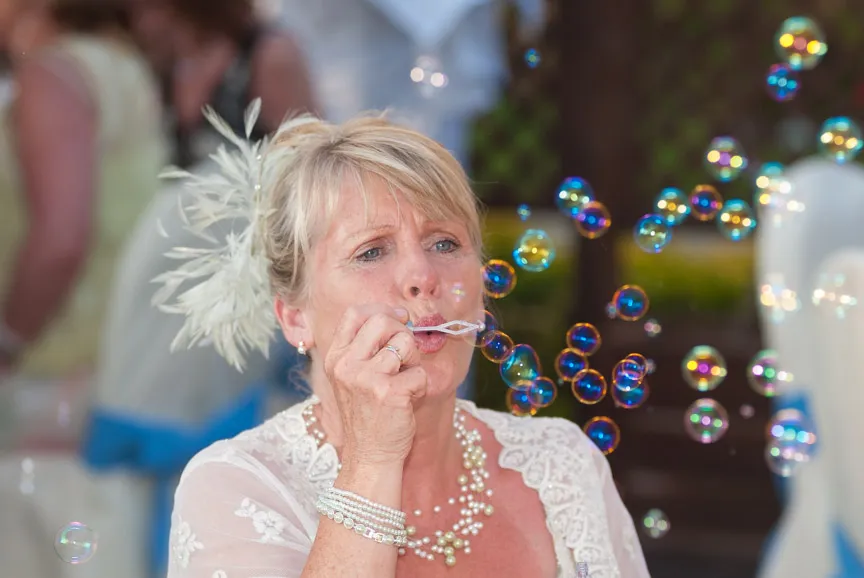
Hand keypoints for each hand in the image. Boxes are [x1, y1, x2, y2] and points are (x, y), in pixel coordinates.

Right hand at [323, 304, 427, 467]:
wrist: (370, 456)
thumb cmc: (366, 415)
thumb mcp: (352, 378)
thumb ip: (365, 348)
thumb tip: (397, 315)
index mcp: (335, 358)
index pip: (355, 314)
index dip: (381, 309)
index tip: (399, 318)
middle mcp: (346, 365)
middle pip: (381, 320)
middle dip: (402, 332)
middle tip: (405, 354)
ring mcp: (367, 378)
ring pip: (405, 342)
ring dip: (414, 360)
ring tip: (405, 379)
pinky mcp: (389, 393)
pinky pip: (419, 372)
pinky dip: (421, 385)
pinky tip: (409, 400)